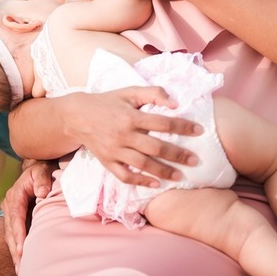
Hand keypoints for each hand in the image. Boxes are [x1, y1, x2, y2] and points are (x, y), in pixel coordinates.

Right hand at [2, 159, 55, 270]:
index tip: (22, 249)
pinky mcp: (16, 221)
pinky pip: (15, 237)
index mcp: (15, 196)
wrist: (38, 169)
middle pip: (11, 232)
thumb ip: (42, 179)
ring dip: (15, 254)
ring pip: (11, 237)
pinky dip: (17, 250)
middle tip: (21, 268)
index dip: (19, 233)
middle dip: (15, 250)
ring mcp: (11, 214)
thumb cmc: (43, 170)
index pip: (16, 217)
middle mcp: (10, 206)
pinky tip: (21, 264)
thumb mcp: (42, 170)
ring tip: (20, 271)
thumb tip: (42, 193)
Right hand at [65, 86, 201, 185]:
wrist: (77, 116)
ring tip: (180, 176)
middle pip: (156, 147)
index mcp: (131, 116)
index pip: (163, 122)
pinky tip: (155, 184)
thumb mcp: (129, 92)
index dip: (183, 126)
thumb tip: (175, 103)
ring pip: (143, 164)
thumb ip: (153, 93)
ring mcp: (115, 150)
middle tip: (195, 160)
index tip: (199, 131)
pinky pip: (125, 176)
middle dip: (178, 154)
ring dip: (163, 171)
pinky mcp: (107, 162)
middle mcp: (123, 135)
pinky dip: (140, 181)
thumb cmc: (108, 102)